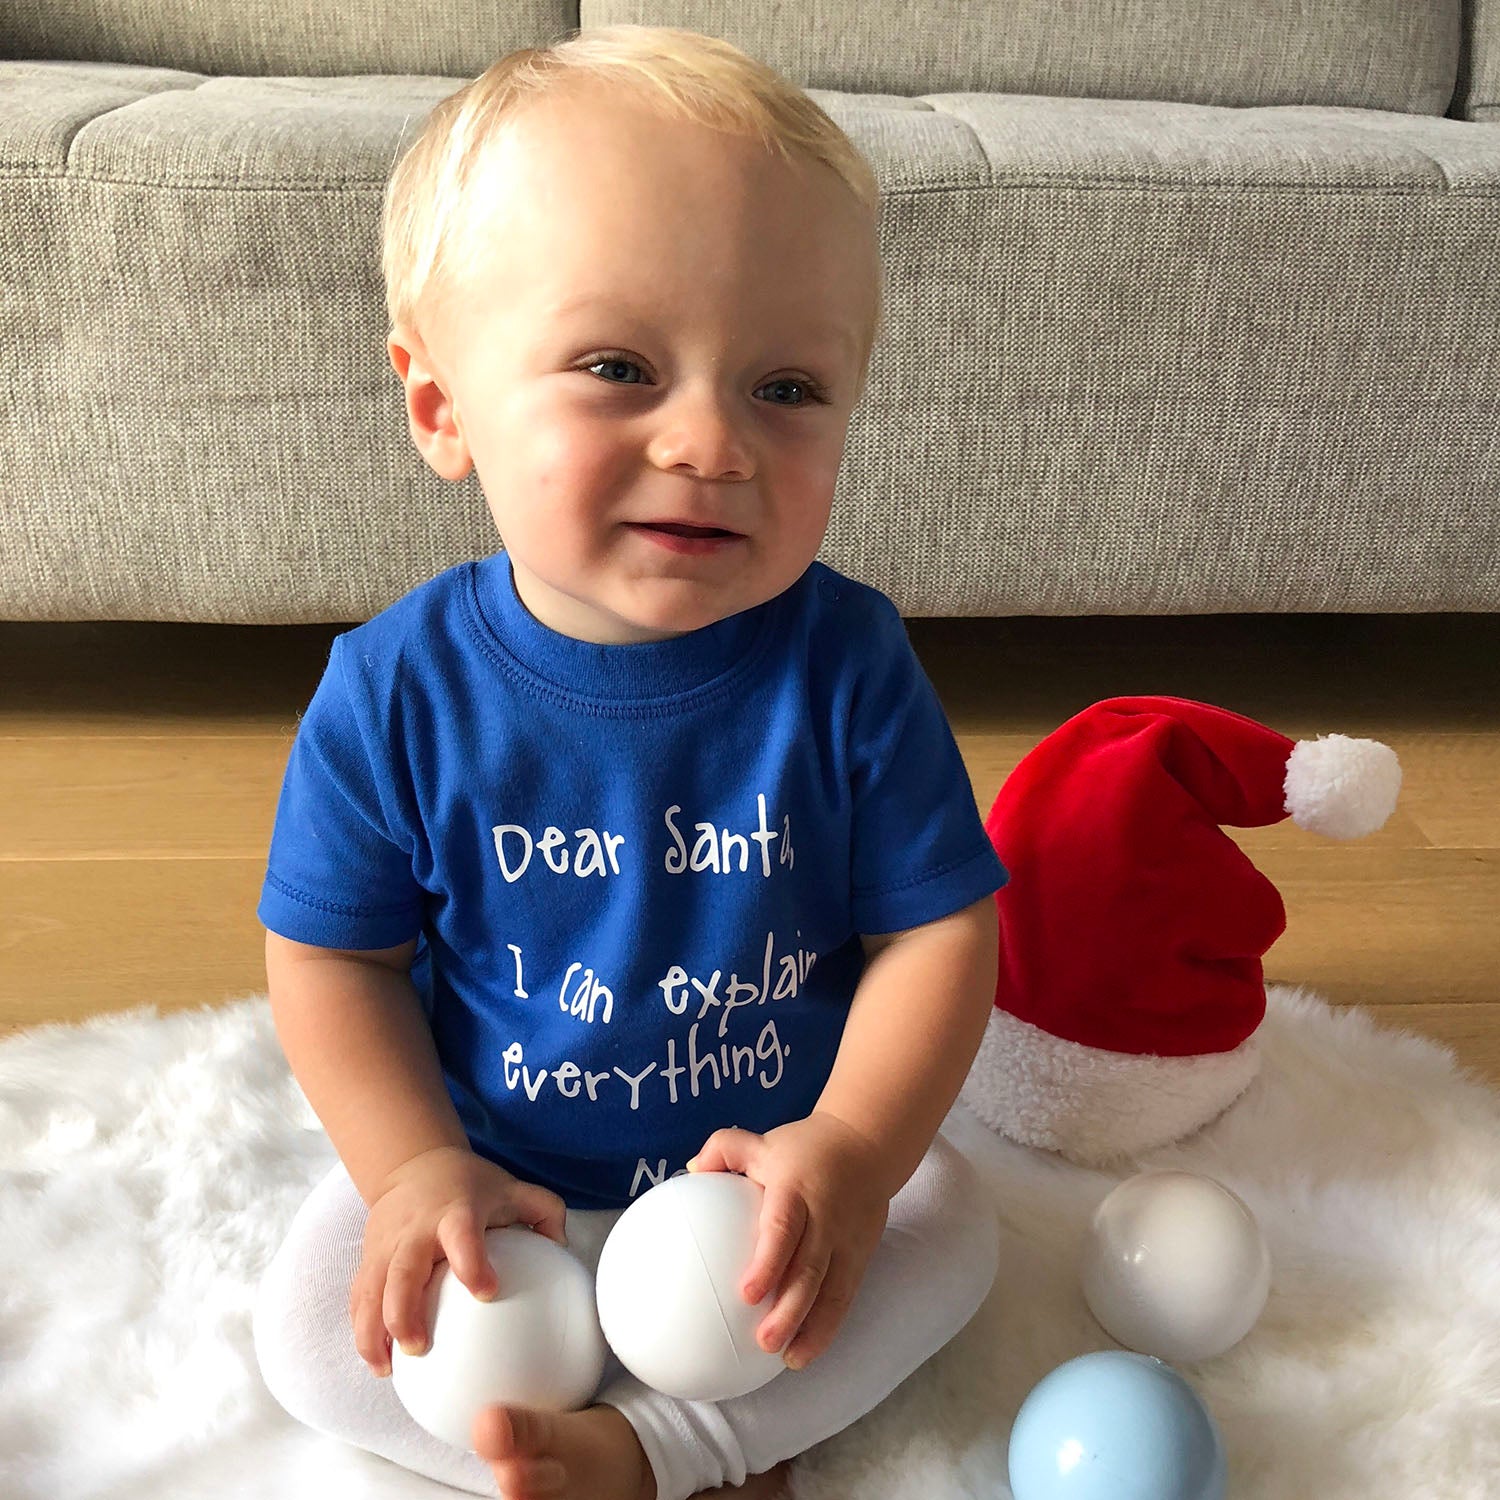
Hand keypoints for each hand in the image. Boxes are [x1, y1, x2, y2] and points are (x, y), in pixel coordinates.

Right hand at [349, 1145, 567, 1377]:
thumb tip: (564, 1250)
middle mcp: (415, 1230)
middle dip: (403, 1311)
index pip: (462, 1235)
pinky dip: (362, 1330)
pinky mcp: (368, 1260)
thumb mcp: (511, 1188)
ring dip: (374, 1330)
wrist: (413, 1164)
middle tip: (417, 1347)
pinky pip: (360, 1298)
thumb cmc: (471, 1187)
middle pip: (402, 1271)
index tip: (486, 1291)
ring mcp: (386, 1246)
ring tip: (387, 1368)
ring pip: (372, 1290)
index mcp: (455, 1212)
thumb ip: (544, 1211)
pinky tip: (377, 1362)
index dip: (471, 1262)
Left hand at [687, 1112, 889, 1369]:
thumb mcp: (762, 1140)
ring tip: (789, 1360)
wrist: (866, 1143)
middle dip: (790, 1309)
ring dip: (813, 1327)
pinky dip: (829, 1326)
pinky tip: (806, 1351)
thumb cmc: (802, 1148)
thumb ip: (724, 1149)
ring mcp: (847, 1240)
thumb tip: (688, 1171)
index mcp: (796, 1189)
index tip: (746, 1293)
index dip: (768, 1261)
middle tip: (765, 1342)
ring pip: (833, 1289)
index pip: (783, 1227)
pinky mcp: (861, 1255)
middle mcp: (825, 1217)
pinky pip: (846, 1295)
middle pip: (810, 1269)